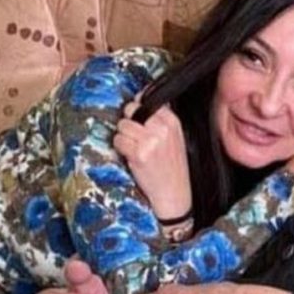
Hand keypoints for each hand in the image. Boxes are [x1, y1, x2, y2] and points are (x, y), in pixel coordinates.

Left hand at [113, 100, 191, 219]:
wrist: (174, 195)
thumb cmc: (172, 169)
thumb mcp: (174, 139)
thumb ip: (160, 120)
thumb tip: (139, 99)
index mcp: (173, 123)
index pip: (147, 102)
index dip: (138, 113)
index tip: (139, 123)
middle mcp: (162, 129)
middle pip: (131, 110)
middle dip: (129, 123)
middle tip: (135, 139)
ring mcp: (150, 141)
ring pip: (122, 126)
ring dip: (123, 138)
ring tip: (134, 150)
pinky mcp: (138, 153)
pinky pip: (118, 141)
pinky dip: (120, 149)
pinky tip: (131, 158)